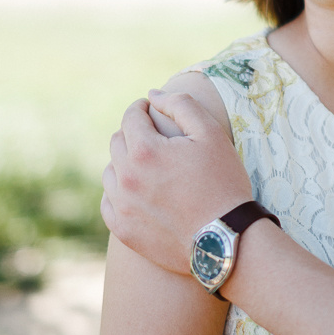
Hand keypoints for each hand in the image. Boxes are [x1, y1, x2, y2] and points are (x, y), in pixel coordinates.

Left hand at [101, 91, 252, 275]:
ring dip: (125, 162)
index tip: (151, 109)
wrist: (225, 239)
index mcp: (145, 151)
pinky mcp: (124, 230)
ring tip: (148, 165)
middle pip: (117, 142)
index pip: (131, 117)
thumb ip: (181, 105)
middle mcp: (126, 177)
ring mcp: (122, 207)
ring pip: (110, 172)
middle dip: (133, 133)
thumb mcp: (211, 133)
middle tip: (154, 136)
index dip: (142, 108)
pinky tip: (138, 191)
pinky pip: (108, 202)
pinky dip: (119, 192)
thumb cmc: (223, 182)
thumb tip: (152, 94)